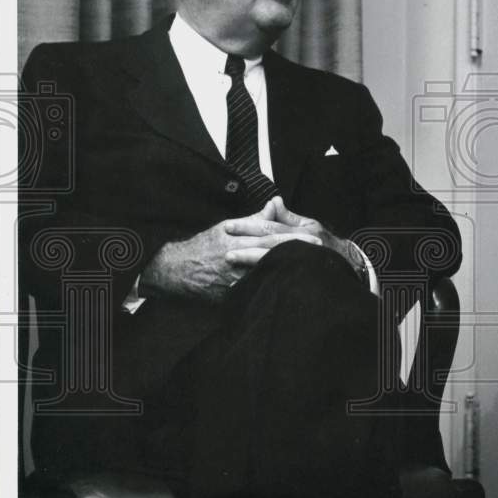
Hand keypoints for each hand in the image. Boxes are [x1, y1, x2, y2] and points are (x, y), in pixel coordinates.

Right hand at [140, 202, 322, 302]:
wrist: (178, 269)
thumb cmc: (206, 245)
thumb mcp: (230, 226)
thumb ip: (256, 219)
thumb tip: (276, 203)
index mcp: (241, 238)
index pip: (273, 237)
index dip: (295, 238)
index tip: (315, 239)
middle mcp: (239, 256)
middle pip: (274, 255)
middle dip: (297, 255)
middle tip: (319, 255)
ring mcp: (236, 277)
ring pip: (267, 275)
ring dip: (287, 273)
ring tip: (310, 273)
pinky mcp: (232, 293)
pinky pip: (255, 292)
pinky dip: (270, 290)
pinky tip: (287, 291)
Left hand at [224, 196, 365, 277]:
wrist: (348, 265)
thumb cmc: (324, 244)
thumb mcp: (309, 225)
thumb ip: (288, 216)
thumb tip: (273, 201)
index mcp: (300, 232)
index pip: (270, 227)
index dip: (249, 226)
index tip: (229, 226)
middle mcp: (300, 247)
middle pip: (269, 245)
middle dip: (245, 246)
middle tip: (224, 249)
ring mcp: (299, 264)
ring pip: (272, 262)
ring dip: (250, 264)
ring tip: (232, 264)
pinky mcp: (299, 278)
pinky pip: (277, 279)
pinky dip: (261, 281)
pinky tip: (245, 286)